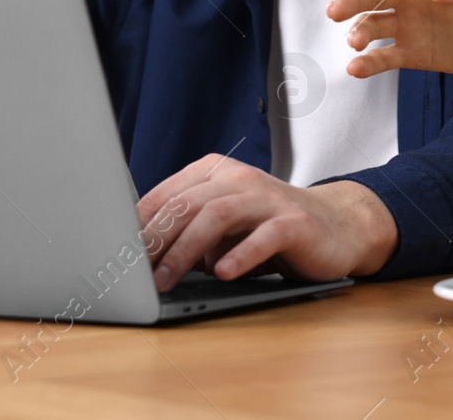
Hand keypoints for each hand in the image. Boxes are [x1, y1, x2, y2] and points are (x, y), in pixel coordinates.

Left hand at [137, 155, 397, 288]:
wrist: (336, 227)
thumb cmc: (269, 229)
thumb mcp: (224, 227)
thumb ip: (189, 232)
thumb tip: (140, 258)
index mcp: (217, 172)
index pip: (167, 194)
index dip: (138, 225)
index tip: (116, 254)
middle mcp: (241, 179)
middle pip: (187, 204)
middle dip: (155, 240)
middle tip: (133, 272)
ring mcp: (269, 198)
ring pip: (217, 215)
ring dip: (185, 250)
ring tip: (166, 280)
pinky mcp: (296, 222)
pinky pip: (264, 235)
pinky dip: (240, 255)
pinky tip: (222, 273)